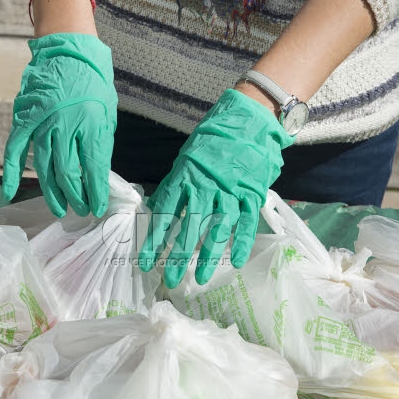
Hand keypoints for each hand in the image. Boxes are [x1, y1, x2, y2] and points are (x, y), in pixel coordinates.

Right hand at [2, 33, 117, 217]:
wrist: (68, 52)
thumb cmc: (93, 83)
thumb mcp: (107, 112)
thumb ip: (100, 142)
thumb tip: (97, 174)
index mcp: (90, 123)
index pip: (93, 169)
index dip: (95, 193)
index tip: (97, 207)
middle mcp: (65, 126)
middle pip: (68, 173)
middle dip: (76, 197)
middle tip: (81, 210)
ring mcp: (42, 123)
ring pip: (45, 168)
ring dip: (52, 192)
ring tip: (61, 208)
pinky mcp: (25, 120)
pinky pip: (15, 151)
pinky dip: (11, 172)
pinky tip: (11, 191)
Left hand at [139, 89, 293, 287]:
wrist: (248, 119)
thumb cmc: (213, 140)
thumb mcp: (186, 158)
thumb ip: (175, 184)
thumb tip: (157, 206)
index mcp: (185, 177)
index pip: (165, 214)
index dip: (155, 240)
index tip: (146, 262)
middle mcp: (206, 188)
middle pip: (189, 228)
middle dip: (178, 256)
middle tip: (170, 280)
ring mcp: (231, 192)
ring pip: (217, 229)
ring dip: (208, 256)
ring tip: (199, 277)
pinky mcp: (252, 194)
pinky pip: (246, 223)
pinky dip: (241, 243)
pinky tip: (235, 262)